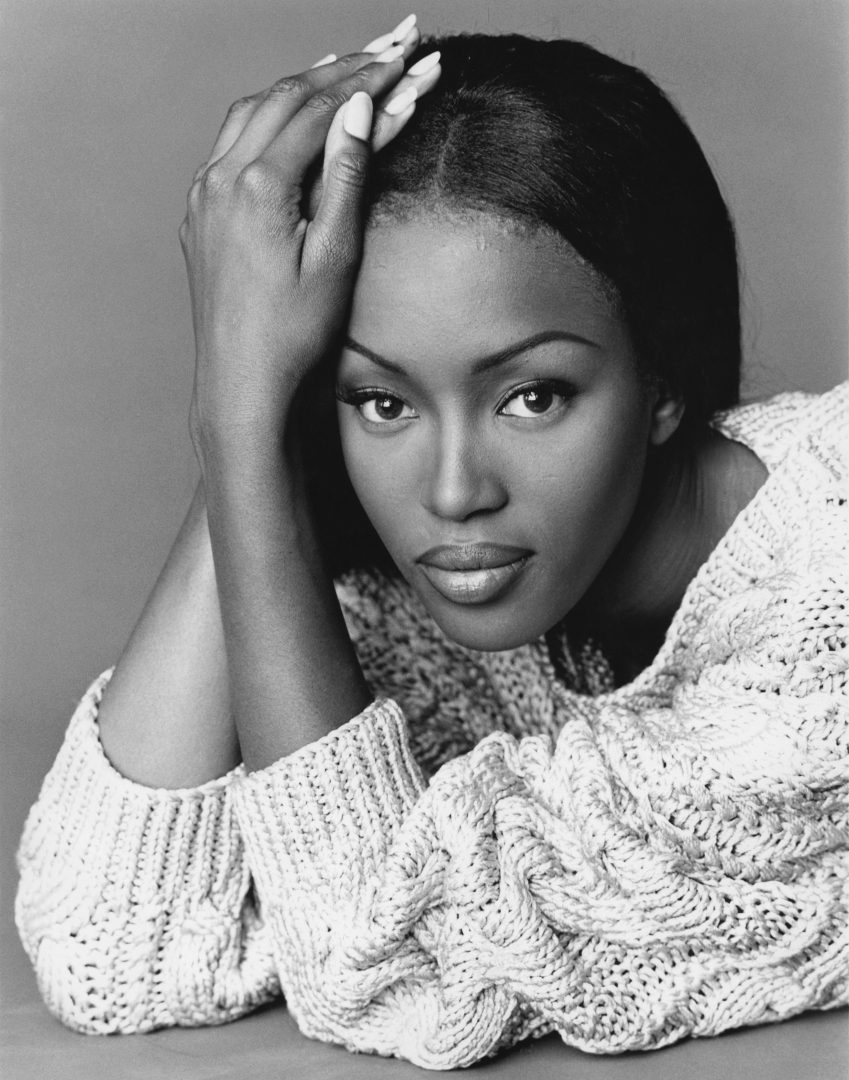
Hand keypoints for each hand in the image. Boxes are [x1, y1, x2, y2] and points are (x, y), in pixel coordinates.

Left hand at [180, 16, 440, 467]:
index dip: (369, 78)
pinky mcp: (200, 212)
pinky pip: (233, 141)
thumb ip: (345, 176)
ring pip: (255, 111)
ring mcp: (204, 193)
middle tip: (392, 46)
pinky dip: (270, 115)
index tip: (409, 55)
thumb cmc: (292, 333)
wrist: (241, 381)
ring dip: (303, 85)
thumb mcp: (334, 256)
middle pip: (287, 96)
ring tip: (349, 66)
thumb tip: (359, 109)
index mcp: (256, 185)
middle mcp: (220, 178)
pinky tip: (293, 114)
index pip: (320, 109)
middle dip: (343, 68)